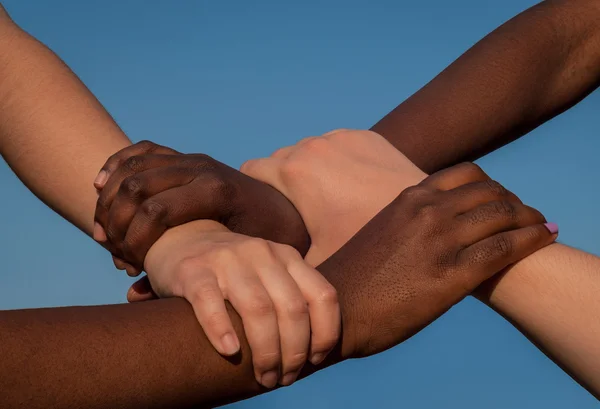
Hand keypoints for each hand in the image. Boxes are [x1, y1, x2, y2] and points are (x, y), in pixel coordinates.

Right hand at [92, 141, 309, 274]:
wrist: (281, 210)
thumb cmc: (261, 243)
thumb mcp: (235, 264)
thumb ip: (190, 279)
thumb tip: (133, 295)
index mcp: (216, 191)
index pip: (155, 211)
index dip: (131, 241)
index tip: (129, 266)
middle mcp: (202, 168)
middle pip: (137, 187)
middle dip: (114, 223)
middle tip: (112, 251)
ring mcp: (193, 158)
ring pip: (134, 167)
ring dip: (109, 199)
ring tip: (102, 232)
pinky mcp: (186, 157)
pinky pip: (142, 150)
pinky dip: (116, 163)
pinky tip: (100, 185)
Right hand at [142, 220, 339, 387]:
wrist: (183, 238)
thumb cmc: (234, 272)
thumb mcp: (270, 273)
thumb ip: (291, 297)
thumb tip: (315, 353)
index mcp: (287, 256)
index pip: (322, 295)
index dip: (325, 333)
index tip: (316, 360)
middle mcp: (262, 253)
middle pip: (292, 308)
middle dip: (294, 351)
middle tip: (284, 378)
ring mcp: (227, 259)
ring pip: (258, 308)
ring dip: (266, 351)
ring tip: (264, 377)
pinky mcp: (194, 270)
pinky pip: (210, 301)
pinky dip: (221, 329)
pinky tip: (229, 351)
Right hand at [241, 129, 425, 264]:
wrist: (427, 224)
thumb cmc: (366, 247)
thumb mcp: (317, 261)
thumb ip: (282, 262)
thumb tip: (260, 272)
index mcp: (293, 172)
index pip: (250, 170)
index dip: (253, 191)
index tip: (265, 210)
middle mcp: (312, 146)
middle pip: (279, 159)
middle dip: (283, 181)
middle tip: (297, 210)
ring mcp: (340, 136)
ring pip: (308, 149)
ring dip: (310, 169)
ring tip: (325, 198)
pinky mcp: (365, 135)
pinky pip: (336, 144)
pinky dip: (336, 160)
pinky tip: (351, 186)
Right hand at [316, 162, 557, 358]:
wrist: (337, 310)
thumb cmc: (354, 277)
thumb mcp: (380, 231)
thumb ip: (410, 220)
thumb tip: (437, 225)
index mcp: (408, 198)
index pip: (466, 174)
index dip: (492, 185)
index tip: (501, 199)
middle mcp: (427, 211)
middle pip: (490, 192)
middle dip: (514, 202)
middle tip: (526, 216)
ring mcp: (440, 241)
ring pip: (503, 214)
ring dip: (530, 218)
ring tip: (541, 227)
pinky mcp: (451, 276)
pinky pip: (504, 249)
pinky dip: (532, 239)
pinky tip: (544, 238)